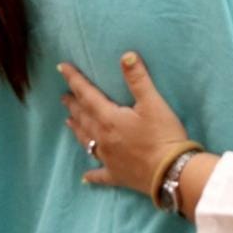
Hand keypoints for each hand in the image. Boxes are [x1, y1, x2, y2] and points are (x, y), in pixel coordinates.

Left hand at [59, 52, 189, 195]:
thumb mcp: (153, 103)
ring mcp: (108, 159)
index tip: (61, 68)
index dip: (74, 80)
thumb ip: (138, 79)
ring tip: (69, 121)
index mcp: (109, 119)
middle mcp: (103, 138)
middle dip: (74, 105)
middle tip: (64, 97)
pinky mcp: (117, 175)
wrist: (171, 171)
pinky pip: (100, 175)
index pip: (87, 95)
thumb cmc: (163, 135)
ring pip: (87, 141)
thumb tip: (126, 55)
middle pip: (84, 118)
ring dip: (77, 129)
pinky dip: (91, 175)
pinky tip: (84, 177)